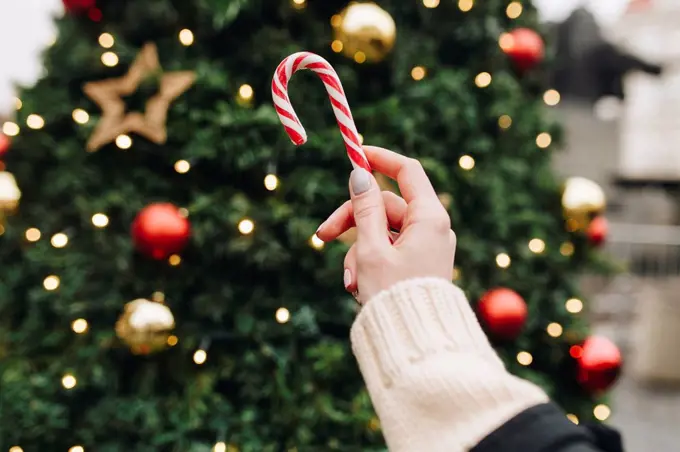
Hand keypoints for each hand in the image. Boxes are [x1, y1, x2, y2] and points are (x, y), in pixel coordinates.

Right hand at [316, 146, 455, 302]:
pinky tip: (359, 288)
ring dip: (358, 252)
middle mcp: (431, 228)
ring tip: (352, 282)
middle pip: (383, 206)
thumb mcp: (371, 248)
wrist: (415, 343)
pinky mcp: (416, 265)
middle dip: (351, 221)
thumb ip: (364, 209)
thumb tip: (360, 175)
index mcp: (429, 218)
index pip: (407, 172)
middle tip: (322, 235)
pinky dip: (369, 264)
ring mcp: (425, 248)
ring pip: (380, 232)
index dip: (380, 159)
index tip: (355, 153)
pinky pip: (387, 252)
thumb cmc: (394, 295)